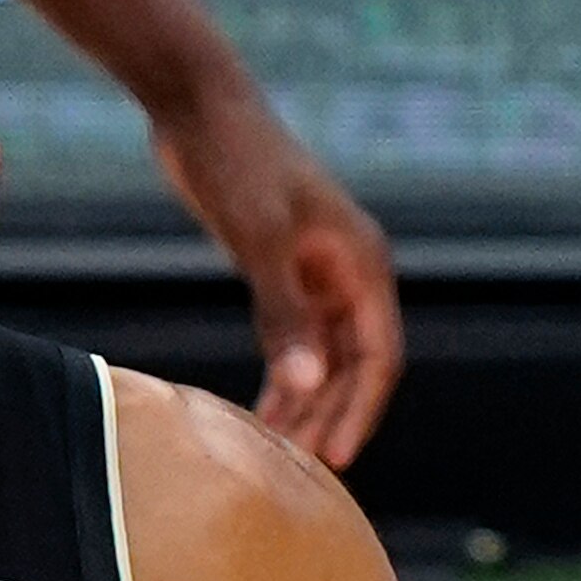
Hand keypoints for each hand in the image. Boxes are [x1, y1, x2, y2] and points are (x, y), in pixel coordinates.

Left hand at [147, 88, 402, 469]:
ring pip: (324, 355)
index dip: (362, 410)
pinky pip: (294, 337)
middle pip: (355, 364)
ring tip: (281, 453)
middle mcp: (349, 271)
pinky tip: (259, 410)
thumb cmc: (237, 164)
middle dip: (333, 415)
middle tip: (302, 470)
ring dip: (307, 402)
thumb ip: (283, 315)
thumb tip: (309, 385)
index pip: (380, 356)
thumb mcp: (258, 241)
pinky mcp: (282, 269)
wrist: (199, 109)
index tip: (337, 459)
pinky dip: (281, 374)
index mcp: (363, 263)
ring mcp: (316, 271)